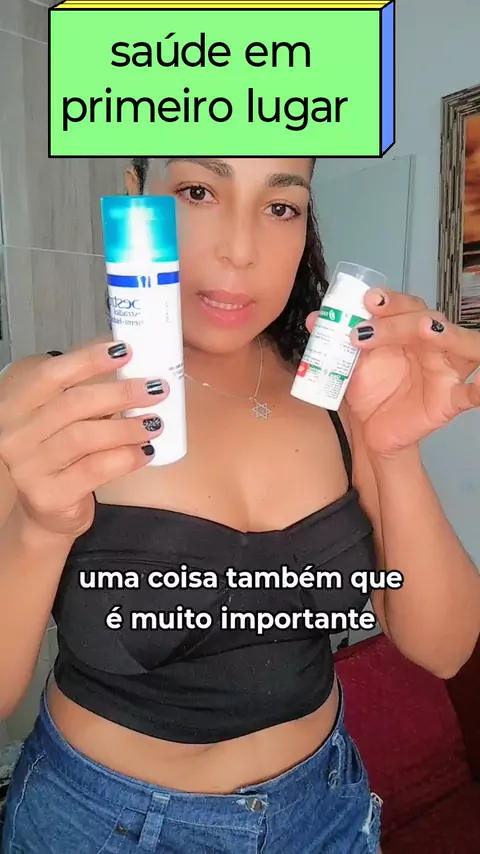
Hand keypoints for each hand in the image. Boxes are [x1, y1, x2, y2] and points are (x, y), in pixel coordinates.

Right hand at [0, 342, 167, 539]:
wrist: (47, 509)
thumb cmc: (59, 453)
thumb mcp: (61, 416)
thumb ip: (82, 390)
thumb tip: (127, 359)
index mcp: (16, 405)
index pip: (51, 374)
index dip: (88, 360)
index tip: (125, 351)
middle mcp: (15, 434)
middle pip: (73, 404)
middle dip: (120, 393)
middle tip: (155, 389)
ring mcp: (28, 467)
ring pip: (84, 437)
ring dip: (127, 427)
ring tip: (155, 422)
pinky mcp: (49, 495)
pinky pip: (95, 469)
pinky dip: (125, 458)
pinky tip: (145, 451)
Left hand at [306, 290, 479, 455]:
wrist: (373, 431)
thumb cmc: (371, 391)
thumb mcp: (352, 364)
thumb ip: (337, 341)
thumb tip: (314, 319)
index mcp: (410, 331)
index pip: (407, 306)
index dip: (389, 300)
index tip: (366, 301)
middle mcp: (433, 344)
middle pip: (428, 319)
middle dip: (399, 318)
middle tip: (369, 325)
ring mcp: (446, 370)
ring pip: (459, 343)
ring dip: (444, 333)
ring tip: (425, 330)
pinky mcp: (450, 399)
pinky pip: (471, 393)